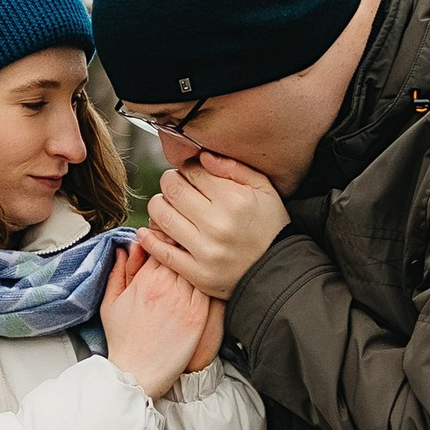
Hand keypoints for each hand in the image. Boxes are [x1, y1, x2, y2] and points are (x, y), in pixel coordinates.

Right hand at [101, 244, 214, 401]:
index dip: (168, 242)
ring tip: (201, 264)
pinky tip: (209, 283)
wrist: (136, 373)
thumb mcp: (110, 302)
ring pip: (198, 269)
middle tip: (190, 250)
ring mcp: (183, 302)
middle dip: (185, 250)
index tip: (171, 243)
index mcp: (144, 280)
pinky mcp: (197, 317)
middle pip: (183, 254)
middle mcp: (165, 287)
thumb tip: (123, 250)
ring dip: (199, 265)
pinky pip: (209, 290)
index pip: (162, 246)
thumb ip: (118, 272)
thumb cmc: (122, 341)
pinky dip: (209, 283)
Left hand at [138, 155, 287, 300]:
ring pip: (162, 217)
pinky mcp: (197, 273)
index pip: (192, 172)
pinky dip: (150, 238)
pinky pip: (162, 252)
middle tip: (174, 186)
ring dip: (158, 206)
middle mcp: (217, 224)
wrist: (279, 271)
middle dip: (169, 183)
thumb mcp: (264, 190)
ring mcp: (205, 251)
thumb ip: (234, 168)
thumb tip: (202, 156)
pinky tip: (150, 230)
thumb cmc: (271, 225)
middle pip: (173, 190)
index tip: (190, 173)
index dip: (187, 168)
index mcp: (234, 199)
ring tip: (166, 205)